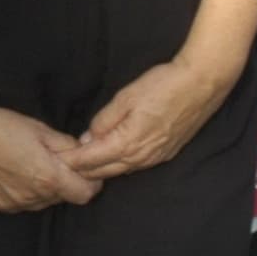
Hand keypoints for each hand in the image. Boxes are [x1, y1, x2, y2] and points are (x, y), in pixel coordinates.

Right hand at [0, 103, 103, 212]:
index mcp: (49, 178)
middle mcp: (33, 198)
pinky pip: (21, 203)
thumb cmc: (0, 127)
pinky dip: (24, 191)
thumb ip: (65, 145)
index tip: (86, 170)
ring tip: (31, 165)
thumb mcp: (40, 130)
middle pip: (63, 198)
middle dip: (65, 182)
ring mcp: (14, 204)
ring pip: (42, 202)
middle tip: (56, 162)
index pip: (85, 194)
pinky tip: (13, 172)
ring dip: (44, 188)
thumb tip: (81, 152)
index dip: (91, 182)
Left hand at [62, 56, 230, 181]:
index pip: (91, 159)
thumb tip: (88, 137)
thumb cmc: (163, 85)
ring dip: (100, 171)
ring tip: (81, 168)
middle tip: (62, 169)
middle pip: (104, 172)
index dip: (71, 161)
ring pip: (120, 171)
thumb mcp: (125, 97)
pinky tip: (111, 160)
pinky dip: (119, 166)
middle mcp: (141, 157)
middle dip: (82, 171)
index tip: (54, 162)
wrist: (202, 84)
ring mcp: (155, 158)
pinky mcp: (166, 154)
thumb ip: (104, 120)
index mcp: (127, 143)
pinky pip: (136, 166)